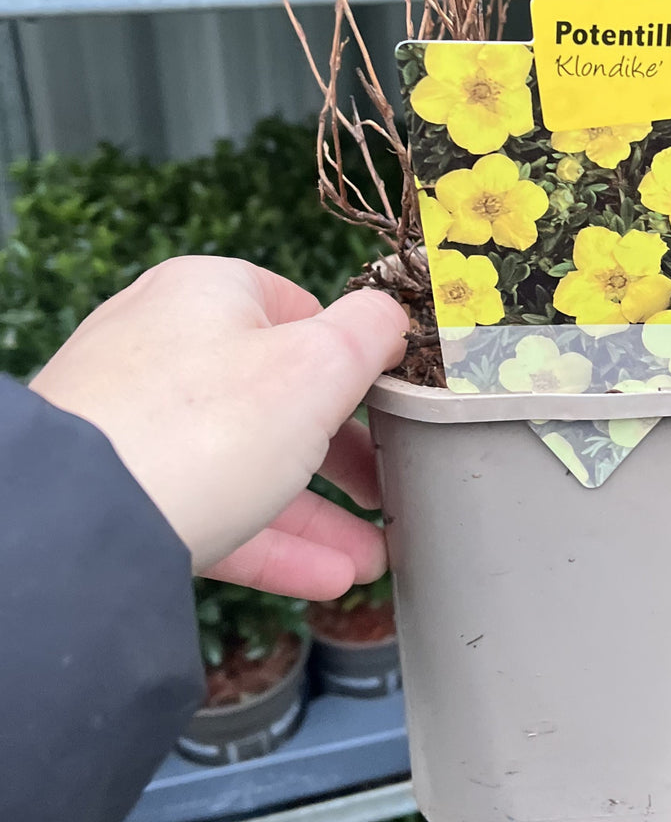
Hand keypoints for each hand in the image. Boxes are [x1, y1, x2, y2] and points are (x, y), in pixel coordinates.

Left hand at [31, 256, 407, 600]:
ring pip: (250, 464)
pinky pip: (214, 511)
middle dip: (344, 456)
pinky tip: (327, 578)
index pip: (301, 312)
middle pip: (280, 396)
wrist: (79, 526)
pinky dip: (274, 542)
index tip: (390, 401)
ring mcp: (138, 421)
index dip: (354, 358)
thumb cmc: (202, 425)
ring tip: (370, 558)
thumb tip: (390, 317)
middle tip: (384, 485)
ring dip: (319, 514)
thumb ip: (371, 331)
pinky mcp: (123, 490)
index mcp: (209, 295)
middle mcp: (167, 346)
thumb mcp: (319, 364)